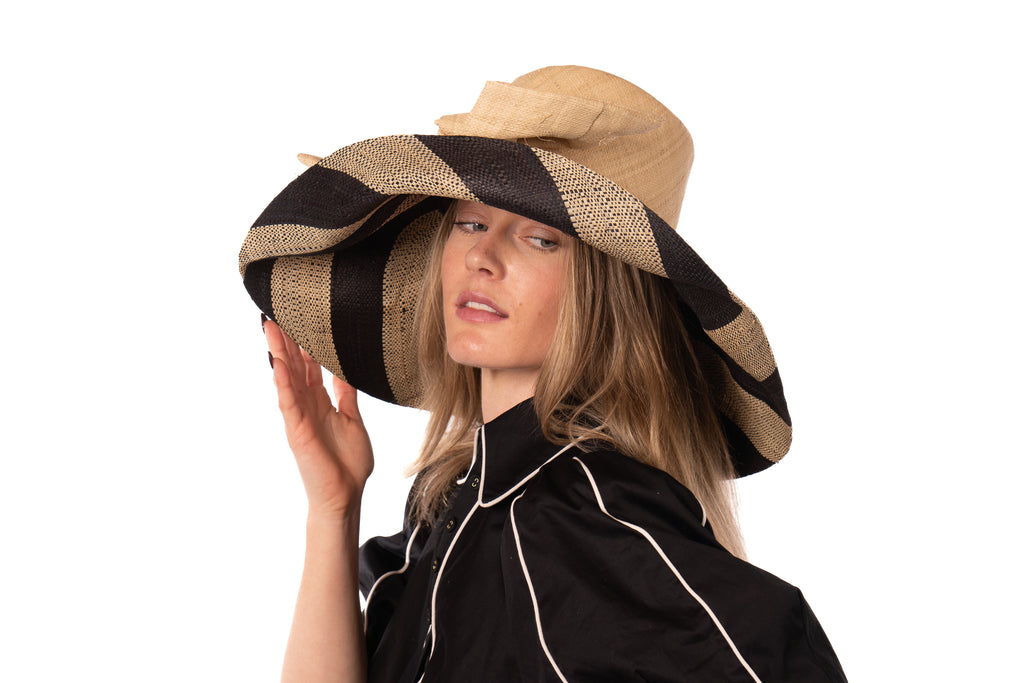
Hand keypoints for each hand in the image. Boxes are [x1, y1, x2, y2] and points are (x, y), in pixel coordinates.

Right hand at [264, 318, 373, 519]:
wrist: (346, 495)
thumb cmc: (348, 463)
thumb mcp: (352, 418)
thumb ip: (345, 394)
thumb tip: (345, 370)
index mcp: (321, 401)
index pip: (309, 365)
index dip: (304, 343)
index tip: (299, 320)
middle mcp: (307, 406)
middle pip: (294, 365)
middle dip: (286, 340)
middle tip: (276, 313)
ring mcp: (299, 417)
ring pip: (286, 378)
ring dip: (278, 353)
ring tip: (269, 328)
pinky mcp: (297, 431)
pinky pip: (288, 402)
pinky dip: (283, 383)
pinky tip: (278, 365)